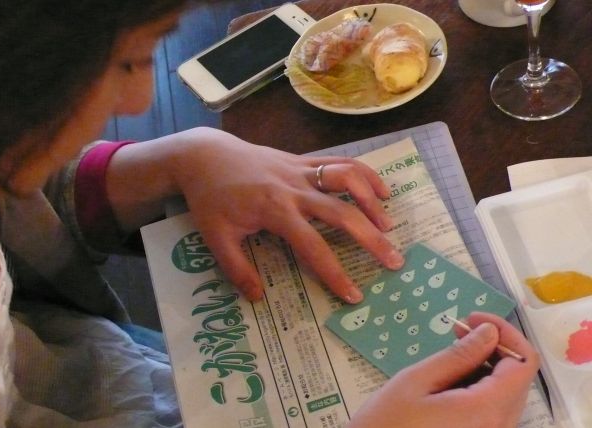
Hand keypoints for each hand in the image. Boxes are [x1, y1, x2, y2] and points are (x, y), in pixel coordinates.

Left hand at [167, 128, 403, 301]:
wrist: (205, 156)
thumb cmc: (211, 198)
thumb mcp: (215, 237)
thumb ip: (236, 268)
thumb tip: (258, 298)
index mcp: (275, 211)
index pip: (313, 247)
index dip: (335, 273)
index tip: (354, 295)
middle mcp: (295, 189)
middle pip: (342, 213)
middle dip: (371, 239)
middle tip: (394, 261)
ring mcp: (301, 170)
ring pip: (347, 179)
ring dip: (371, 201)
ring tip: (388, 225)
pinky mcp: (303, 159)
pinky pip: (340, 161)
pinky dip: (364, 174)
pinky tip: (380, 190)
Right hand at [348, 312, 540, 427]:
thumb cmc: (386, 424)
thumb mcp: (416, 381)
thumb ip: (458, 356)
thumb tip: (489, 333)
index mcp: (485, 410)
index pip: (523, 363)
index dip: (505, 333)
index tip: (473, 319)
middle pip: (517, 379)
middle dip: (494, 348)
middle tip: (458, 330)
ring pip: (507, 394)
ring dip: (487, 367)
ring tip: (450, 355)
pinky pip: (494, 410)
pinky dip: (481, 388)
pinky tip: (451, 380)